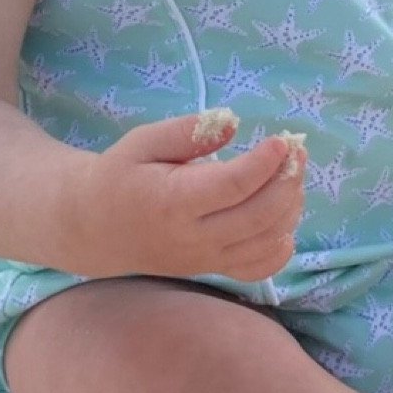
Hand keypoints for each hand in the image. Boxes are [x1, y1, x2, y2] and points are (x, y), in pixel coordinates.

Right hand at [62, 108, 305, 283]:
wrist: (96, 228)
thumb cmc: (120, 176)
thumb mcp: (142, 141)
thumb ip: (187, 132)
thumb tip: (231, 123)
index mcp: (174, 202)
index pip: (234, 186)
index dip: (266, 163)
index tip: (282, 140)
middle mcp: (194, 237)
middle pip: (259, 216)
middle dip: (287, 181)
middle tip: (297, 151)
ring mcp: (206, 258)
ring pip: (267, 242)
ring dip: (290, 206)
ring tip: (292, 173)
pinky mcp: (213, 269)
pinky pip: (259, 268)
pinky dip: (282, 245)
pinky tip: (284, 215)